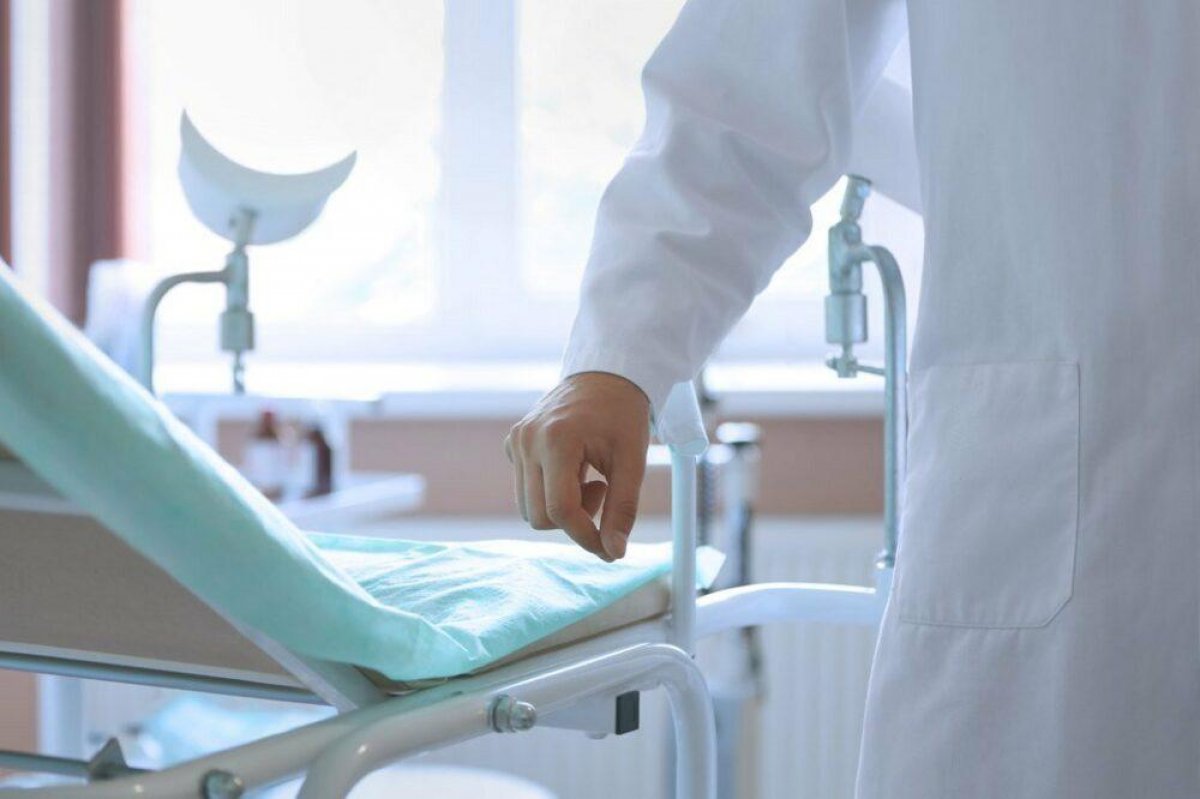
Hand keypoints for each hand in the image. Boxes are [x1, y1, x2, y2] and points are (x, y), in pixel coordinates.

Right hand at [506, 372, 650, 559]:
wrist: (605, 376)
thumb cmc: (623, 416)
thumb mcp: (632, 462)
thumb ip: (623, 509)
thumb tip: (614, 553)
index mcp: (557, 440)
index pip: (560, 510)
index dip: (585, 536)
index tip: (609, 546)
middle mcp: (527, 440)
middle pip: (539, 516)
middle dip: (574, 519)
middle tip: (602, 491)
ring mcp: (516, 440)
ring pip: (528, 507)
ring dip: (561, 507)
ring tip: (588, 479)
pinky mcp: (513, 443)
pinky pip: (524, 488)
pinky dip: (549, 491)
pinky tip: (573, 468)